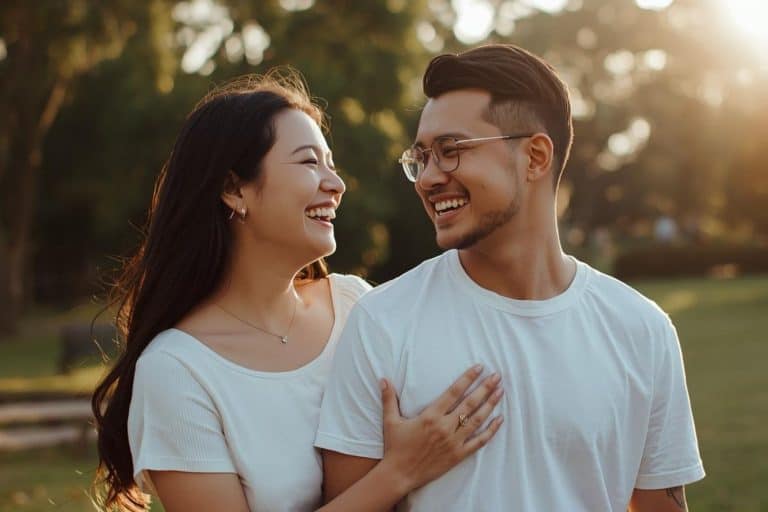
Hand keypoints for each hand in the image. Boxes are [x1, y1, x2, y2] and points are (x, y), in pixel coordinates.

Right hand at [379, 365, 503, 492]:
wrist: (400, 474)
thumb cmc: (395, 447)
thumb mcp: (390, 421)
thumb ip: (389, 399)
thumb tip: (384, 379)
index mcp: (430, 415)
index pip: (454, 392)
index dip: (468, 378)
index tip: (479, 367)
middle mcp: (444, 427)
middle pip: (470, 403)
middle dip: (485, 388)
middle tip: (497, 376)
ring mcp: (453, 441)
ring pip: (477, 420)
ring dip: (490, 404)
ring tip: (501, 391)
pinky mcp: (458, 455)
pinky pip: (479, 441)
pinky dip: (491, 430)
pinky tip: (500, 420)